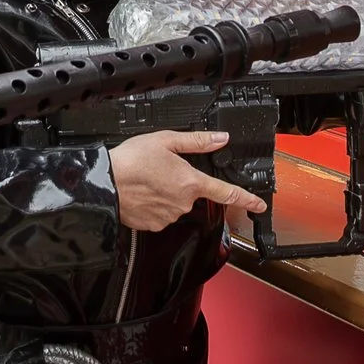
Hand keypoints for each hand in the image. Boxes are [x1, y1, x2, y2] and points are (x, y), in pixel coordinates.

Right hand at [108, 130, 265, 232]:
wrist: (104, 184)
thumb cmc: (131, 160)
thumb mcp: (166, 140)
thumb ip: (197, 141)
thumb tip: (220, 138)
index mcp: (191, 181)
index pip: (227, 193)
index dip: (247, 199)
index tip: (259, 205)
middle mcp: (183, 202)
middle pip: (193, 194)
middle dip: (181, 183)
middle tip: (159, 170)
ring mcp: (169, 216)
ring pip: (176, 204)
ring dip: (167, 194)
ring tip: (147, 181)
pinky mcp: (155, 225)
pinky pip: (162, 215)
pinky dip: (155, 205)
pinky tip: (143, 194)